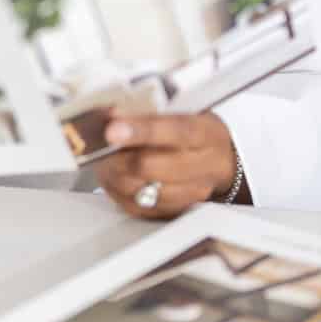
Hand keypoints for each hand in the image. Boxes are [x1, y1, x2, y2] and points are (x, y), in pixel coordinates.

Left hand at [96, 110, 244, 220]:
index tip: (112, 129)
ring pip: (139, 190)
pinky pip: (136, 206)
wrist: (219, 160)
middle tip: (101, 144)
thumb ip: (150, 109)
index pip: (175, 131)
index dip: (142, 131)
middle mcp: (203, 167)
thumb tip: (112, 114)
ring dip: (114, 174)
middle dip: (118, 156)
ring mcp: (190, 193)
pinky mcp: (173, 211)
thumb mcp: (183, 109)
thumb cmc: (193, 129)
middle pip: (151, 167)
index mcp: (206, 133)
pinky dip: (117, 190)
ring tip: (106, 158)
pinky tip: (115, 174)